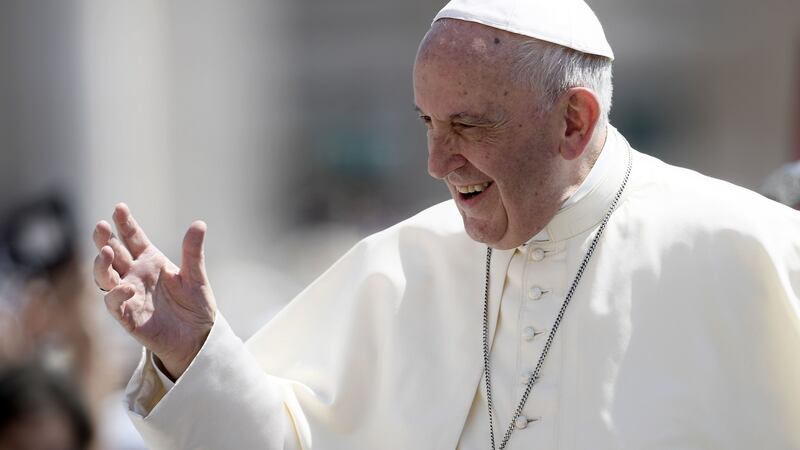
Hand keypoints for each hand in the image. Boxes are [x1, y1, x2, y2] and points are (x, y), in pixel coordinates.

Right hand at [93, 203, 215, 378]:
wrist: (198, 337)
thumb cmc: (195, 306)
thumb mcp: (196, 277)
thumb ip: (193, 252)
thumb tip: (199, 224)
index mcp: (151, 261)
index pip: (133, 238)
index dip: (125, 224)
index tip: (119, 208)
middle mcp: (135, 275)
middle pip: (113, 254)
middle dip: (105, 240)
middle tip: (101, 226)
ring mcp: (130, 295)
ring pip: (106, 277)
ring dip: (102, 265)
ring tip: (107, 252)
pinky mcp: (128, 317)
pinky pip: (115, 304)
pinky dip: (117, 295)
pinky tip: (126, 287)